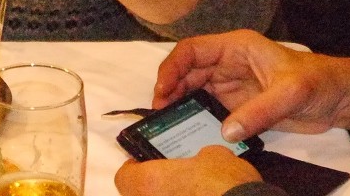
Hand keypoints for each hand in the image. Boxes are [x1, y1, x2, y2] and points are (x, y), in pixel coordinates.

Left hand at [114, 147, 261, 195]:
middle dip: (154, 190)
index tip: (150, 163)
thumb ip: (199, 157)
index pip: (124, 175)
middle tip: (174, 183)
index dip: (136, 168)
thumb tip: (202, 160)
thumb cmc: (224, 184)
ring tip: (191, 194)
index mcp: (148, 183)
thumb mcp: (214, 156)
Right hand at [152, 30, 349, 141]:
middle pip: (187, 71)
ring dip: (179, 103)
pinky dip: (195, 117)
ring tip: (167, 122)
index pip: (193, 50)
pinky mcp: (236, 104)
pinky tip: (187, 129)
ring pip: (193, 89)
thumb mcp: (290, 93)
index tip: (162, 90)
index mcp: (236, 46)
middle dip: (170, 88)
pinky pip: (208, 108)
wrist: (338, 97)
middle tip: (159, 113)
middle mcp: (227, 62)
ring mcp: (230, 84)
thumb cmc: (317, 82)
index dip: (173, 67)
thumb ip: (259, 112)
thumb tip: (226, 130)